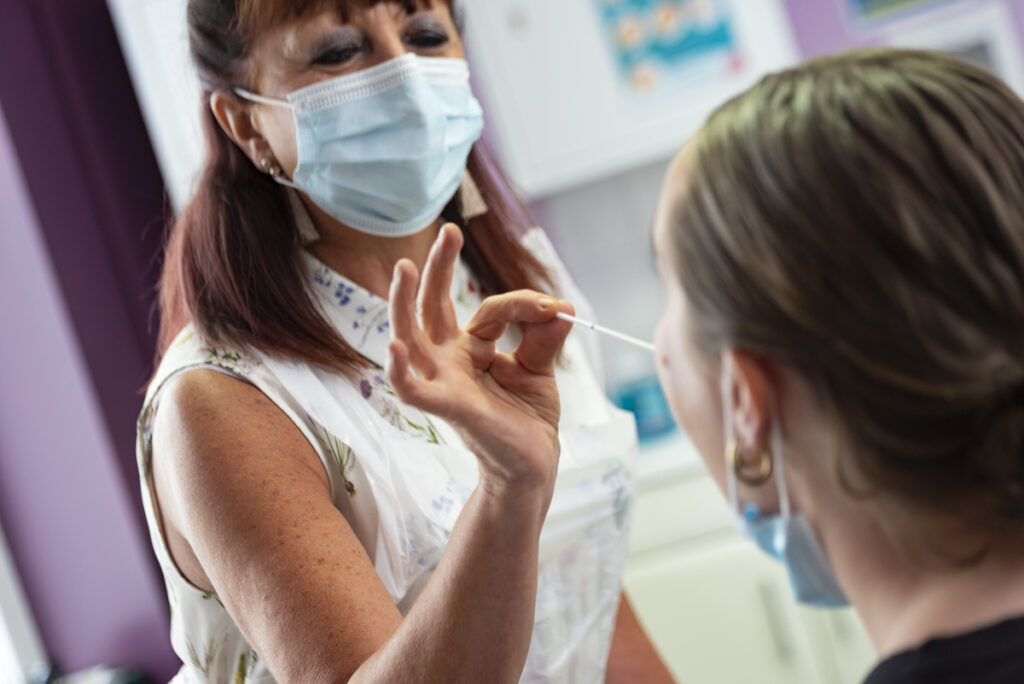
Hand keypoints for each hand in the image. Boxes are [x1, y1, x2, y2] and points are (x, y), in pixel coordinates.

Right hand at [387, 224, 573, 494]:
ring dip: (404, 303)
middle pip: (432, 307)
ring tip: (405, 268)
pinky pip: (413, 389)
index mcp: (471, 348)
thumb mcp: (540, 367)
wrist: (534, 465)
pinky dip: (399, 371)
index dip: (522, 303)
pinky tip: (395, 347)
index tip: (556, 306)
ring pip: (411, 337)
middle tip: (448, 230)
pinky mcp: (448, 408)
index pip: (488, 310)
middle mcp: (450, 360)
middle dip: (438, 268)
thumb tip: (561, 306)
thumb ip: (543, 335)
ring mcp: (444, 382)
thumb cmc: (528, 418)